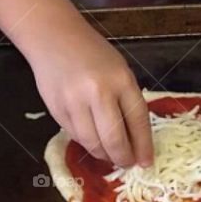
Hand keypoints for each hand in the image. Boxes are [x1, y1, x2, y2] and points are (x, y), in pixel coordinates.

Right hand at [32, 25, 152, 168]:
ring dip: (104, 155)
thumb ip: (127, 101)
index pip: (137, 121)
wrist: (54, 38)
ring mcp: (74, 102)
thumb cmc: (93, 54)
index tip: (147, 161)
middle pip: (114, 139)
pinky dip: (87, 143)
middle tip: (127, 163)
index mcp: (121, 80)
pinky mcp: (56, 110)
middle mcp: (98, 92)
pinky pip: (75, 136)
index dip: (143, 145)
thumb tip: (136, 139)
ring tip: (110, 156)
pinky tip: (93, 141)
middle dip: (123, 157)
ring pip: (92, 143)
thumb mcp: (119, 70)